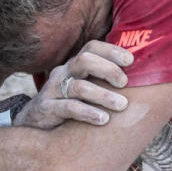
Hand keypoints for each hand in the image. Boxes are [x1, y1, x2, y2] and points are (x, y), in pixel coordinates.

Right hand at [14, 40, 132, 128]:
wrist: (33, 122)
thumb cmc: (67, 103)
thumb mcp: (82, 87)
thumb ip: (101, 80)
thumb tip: (138, 78)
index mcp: (73, 65)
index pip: (91, 48)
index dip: (111, 50)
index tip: (130, 61)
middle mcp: (63, 73)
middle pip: (84, 61)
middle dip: (108, 69)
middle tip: (124, 83)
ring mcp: (53, 90)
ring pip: (79, 87)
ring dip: (103, 95)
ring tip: (122, 105)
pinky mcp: (47, 108)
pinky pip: (68, 108)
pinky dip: (88, 113)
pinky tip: (103, 119)